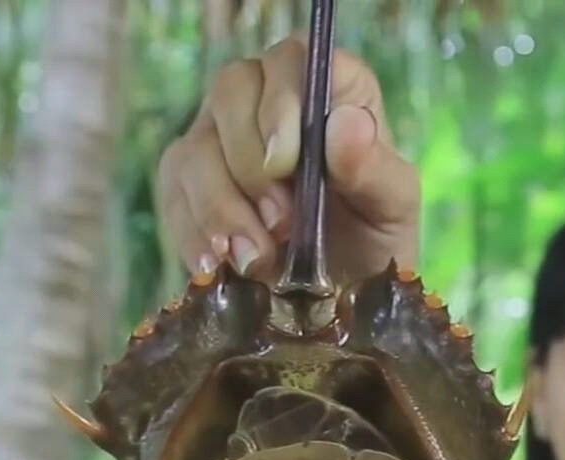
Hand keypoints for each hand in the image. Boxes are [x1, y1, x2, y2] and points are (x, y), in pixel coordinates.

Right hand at [156, 38, 419, 283]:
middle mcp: (266, 96)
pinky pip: (173, 192)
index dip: (282, 103)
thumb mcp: (391, 209)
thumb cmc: (373, 236)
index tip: (287, 162)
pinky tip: (215, 265)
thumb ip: (375, 169)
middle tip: (283, 224)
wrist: (342, 295)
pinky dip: (193, 231)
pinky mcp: (188, 180)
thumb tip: (348, 125)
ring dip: (222, 208)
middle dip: (251, 165)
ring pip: (195, 147)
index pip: (293, 59)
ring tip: (257, 259)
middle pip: (230, 92)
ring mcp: (220, 136)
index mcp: (328, 86)